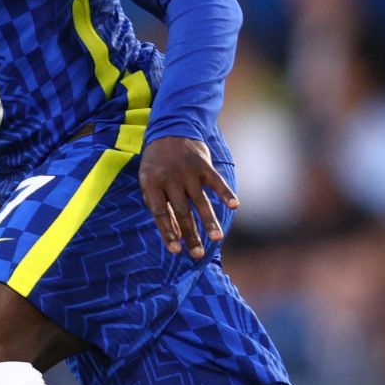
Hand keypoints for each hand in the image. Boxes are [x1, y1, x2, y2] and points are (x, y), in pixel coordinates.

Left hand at [139, 135, 239, 258]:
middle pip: (181, 211)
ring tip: (216, 238)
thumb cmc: (158, 165)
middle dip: (190, 234)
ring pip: (200, 200)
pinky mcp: (202, 164)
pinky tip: (234, 206)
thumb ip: (160, 206)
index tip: (176, 250)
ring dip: (209, 220)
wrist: (169, 130)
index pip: (160, 214)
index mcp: (151, 184)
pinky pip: (216, 181)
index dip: (168, 232)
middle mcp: (169, 179)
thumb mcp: (150, 182)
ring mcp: (187, 171)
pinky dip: (226, 192)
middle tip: (198, 254)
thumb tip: (175, 235)